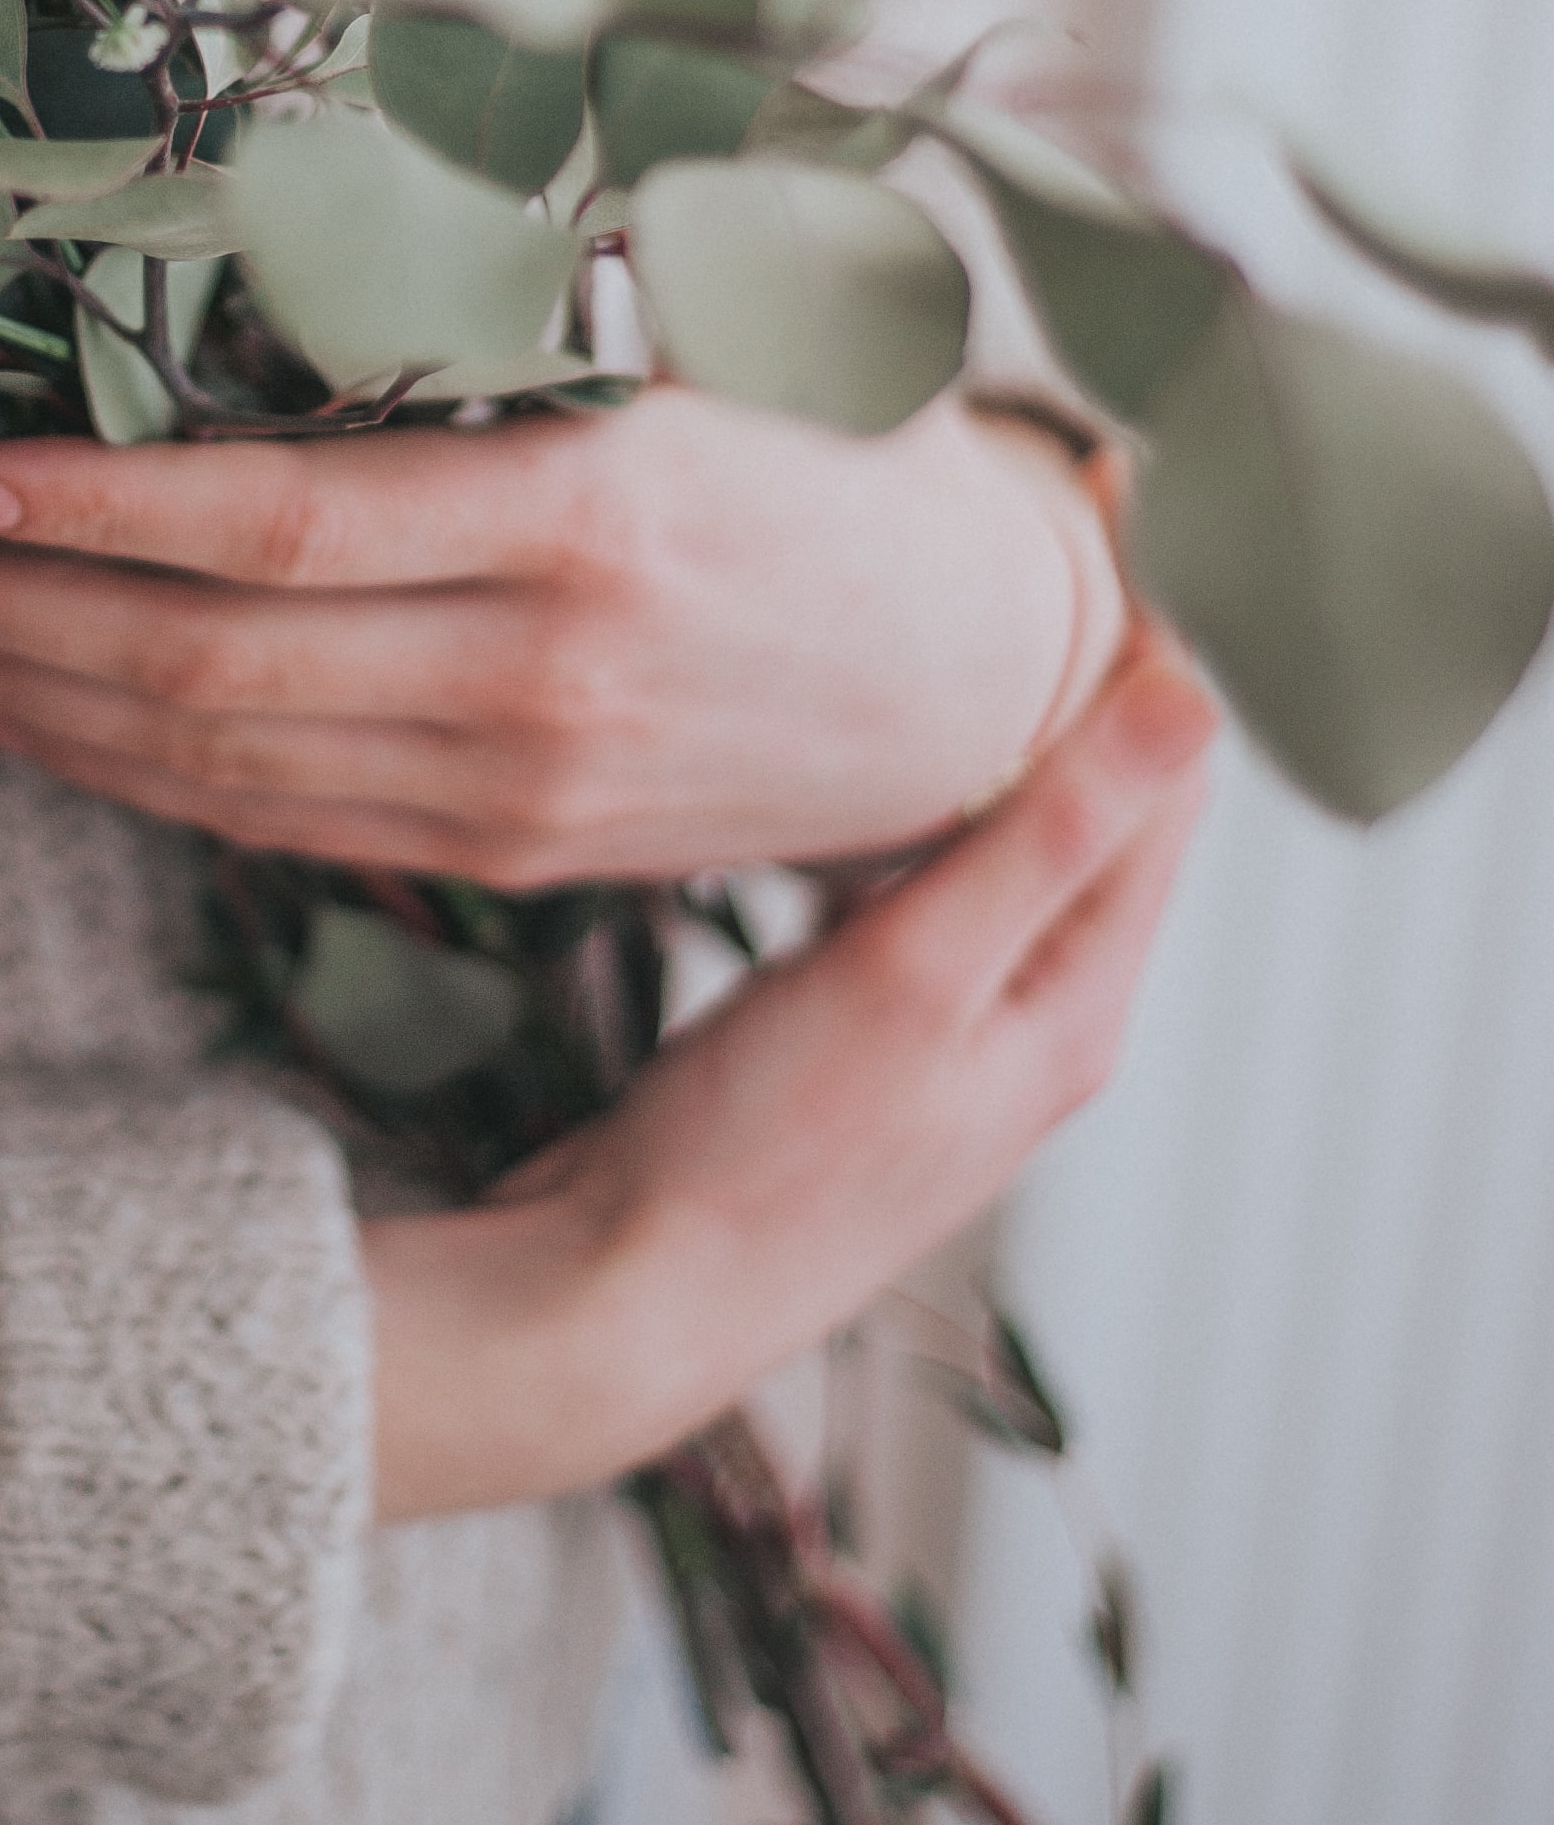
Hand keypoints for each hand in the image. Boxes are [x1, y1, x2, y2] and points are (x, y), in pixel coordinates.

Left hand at [0, 393, 1123, 886]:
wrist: (988, 674)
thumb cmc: (838, 456)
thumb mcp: (710, 331)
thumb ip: (510, 302)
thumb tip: (289, 217)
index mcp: (587, 511)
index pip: (281, 527)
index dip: (97, 511)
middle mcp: (542, 674)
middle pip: (209, 672)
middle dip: (7, 622)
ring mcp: (522, 791)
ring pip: (218, 769)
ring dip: (38, 712)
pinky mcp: (517, 855)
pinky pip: (278, 826)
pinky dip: (136, 780)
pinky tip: (41, 724)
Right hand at [363, 633, 1217, 1519]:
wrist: (634, 1298)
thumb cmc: (769, 1150)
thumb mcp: (915, 972)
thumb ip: (1052, 834)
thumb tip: (1192, 697)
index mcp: (1078, 1009)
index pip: (1168, 797)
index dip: (1153, 659)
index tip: (1115, 526)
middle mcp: (1037, 1029)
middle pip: (1095, 823)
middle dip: (1075, 690)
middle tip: (1025, 548)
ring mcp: (952, 1045)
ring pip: (1003, 859)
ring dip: (989, 754)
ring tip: (946, 632)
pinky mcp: (870, 1052)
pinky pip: (924, 900)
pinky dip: (911, 822)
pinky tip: (853, 780)